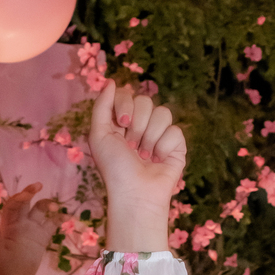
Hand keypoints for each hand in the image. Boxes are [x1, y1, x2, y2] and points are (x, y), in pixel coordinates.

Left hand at [0, 183, 55, 274]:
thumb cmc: (3, 268)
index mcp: (8, 224)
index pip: (13, 206)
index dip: (19, 198)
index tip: (27, 195)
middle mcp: (20, 223)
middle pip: (26, 203)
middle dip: (31, 192)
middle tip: (39, 185)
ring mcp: (32, 229)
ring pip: (40, 210)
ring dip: (47, 205)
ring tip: (55, 208)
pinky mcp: (42, 237)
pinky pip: (51, 225)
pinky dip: (59, 220)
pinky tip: (67, 218)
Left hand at [89, 81, 185, 253]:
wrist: (134, 193)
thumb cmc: (114, 168)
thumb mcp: (98, 135)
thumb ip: (102, 106)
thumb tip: (111, 81)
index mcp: (122, 122)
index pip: (128, 95)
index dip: (125, 104)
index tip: (121, 122)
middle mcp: (141, 126)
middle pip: (146, 100)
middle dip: (137, 124)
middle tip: (131, 146)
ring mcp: (160, 135)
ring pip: (163, 113)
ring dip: (150, 137)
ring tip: (144, 156)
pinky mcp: (176, 145)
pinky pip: (175, 130)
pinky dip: (164, 147)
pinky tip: (157, 160)